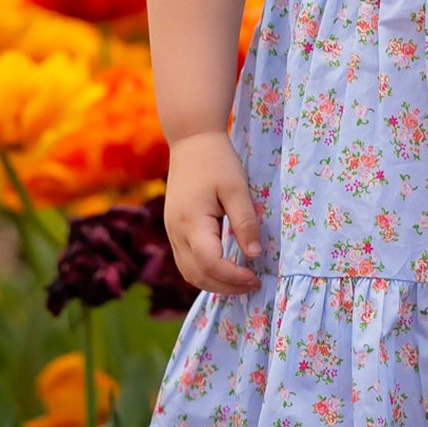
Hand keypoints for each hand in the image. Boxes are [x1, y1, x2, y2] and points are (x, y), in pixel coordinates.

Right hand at [163, 130, 264, 295]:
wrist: (192, 139)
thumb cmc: (217, 160)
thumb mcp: (237, 188)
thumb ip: (245, 222)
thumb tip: (254, 255)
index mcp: (191, 222)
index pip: (210, 264)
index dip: (233, 277)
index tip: (255, 278)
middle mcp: (176, 232)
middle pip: (197, 275)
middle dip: (225, 287)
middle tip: (253, 284)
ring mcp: (172, 231)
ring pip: (188, 272)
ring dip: (213, 282)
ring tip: (240, 281)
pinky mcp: (174, 228)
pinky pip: (186, 261)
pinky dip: (204, 271)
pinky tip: (224, 267)